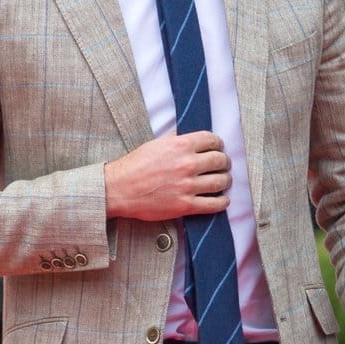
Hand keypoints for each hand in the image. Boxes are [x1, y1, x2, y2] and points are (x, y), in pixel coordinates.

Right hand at [104, 130, 230, 219]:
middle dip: (224, 162)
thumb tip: (190, 138)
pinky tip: (221, 200)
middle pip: (220, 160)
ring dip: (225, 181)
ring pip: (221, 182)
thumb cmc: (134, 166)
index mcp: (180, 145)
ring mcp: (187, 185)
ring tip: (222, 181)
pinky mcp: (186, 205)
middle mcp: (187, 164)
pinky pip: (214, 204)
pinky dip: (222, 202)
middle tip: (222, 165)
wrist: (119, 188)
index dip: (218, 144)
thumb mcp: (155, 144)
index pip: (212, 140)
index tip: (218, 148)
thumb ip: (175, 140)